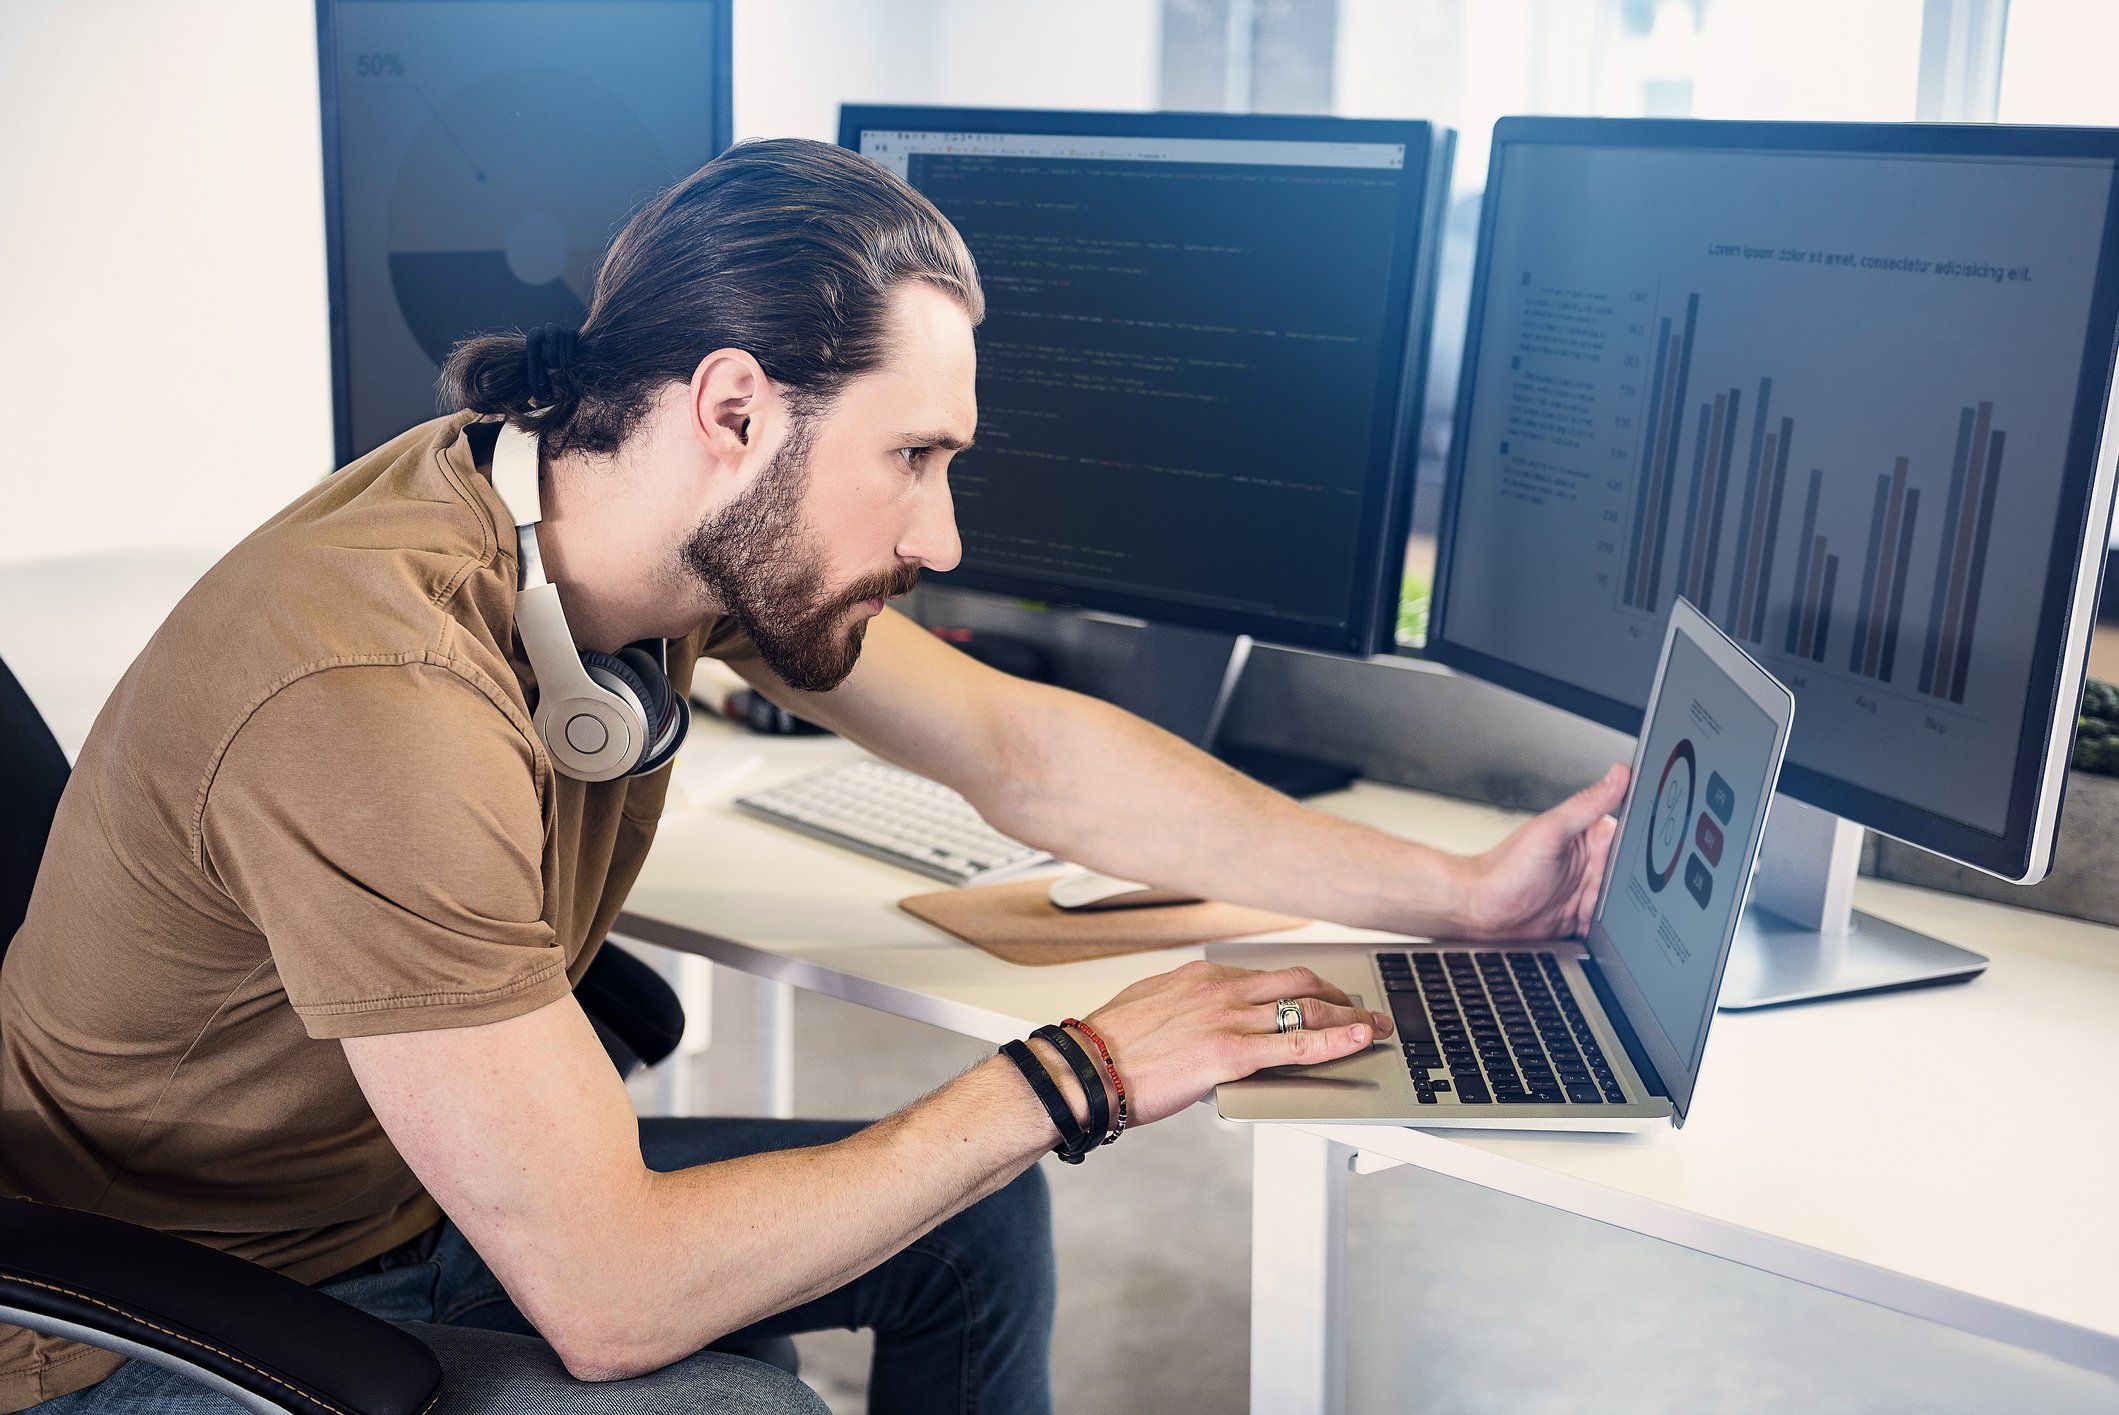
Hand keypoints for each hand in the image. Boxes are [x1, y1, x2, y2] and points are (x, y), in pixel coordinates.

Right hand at [1047, 961, 1393, 1128]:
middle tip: (1363, 1007)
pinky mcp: (1230, 1053)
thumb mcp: (1150, 1009)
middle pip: (1297, 981)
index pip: (1266, 974)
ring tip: (1375, 1027)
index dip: (1304, 986)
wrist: (1081, 1071)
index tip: (1323, 994)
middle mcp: (1218, 989)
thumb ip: (1185, 1008)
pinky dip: (1336, 1039)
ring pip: (1306, 1006)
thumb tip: (1203, 1017)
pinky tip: (1359, 1040)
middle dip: (1338, 994)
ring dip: (1349, 1016)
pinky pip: (1296, 1042)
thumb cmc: (1104, 1049)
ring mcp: (1227, 1018)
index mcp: (1198, 977)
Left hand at [1459, 763, 1628, 940]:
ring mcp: (1585, 889)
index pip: (1628, 835)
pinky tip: (1589, 927)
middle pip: (1627, 875)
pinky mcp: (1580, 915)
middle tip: (1597, 890)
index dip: (1636, 849)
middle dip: (1623, 887)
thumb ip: (1587, 804)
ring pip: (1619, 901)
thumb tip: (1619, 774)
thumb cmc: (1504, 868)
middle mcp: (1589, 860)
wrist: (1479, 908)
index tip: (1630, 860)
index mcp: (1588, 834)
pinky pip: (1605, 923)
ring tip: (1587, 908)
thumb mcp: (1551, 831)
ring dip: (1614, 910)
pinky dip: (1605, 930)